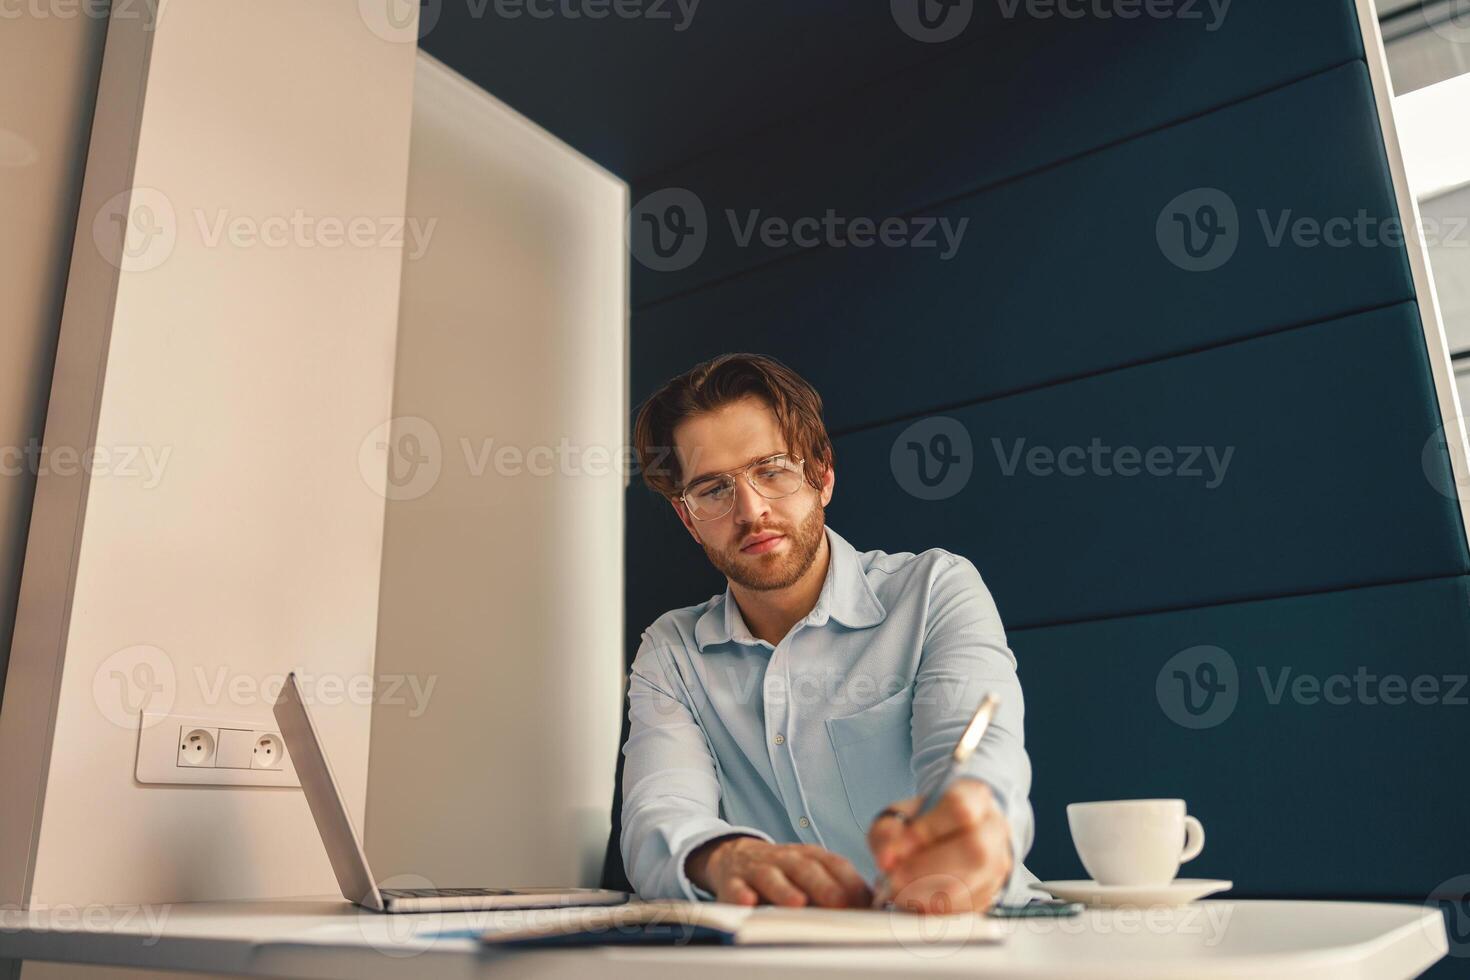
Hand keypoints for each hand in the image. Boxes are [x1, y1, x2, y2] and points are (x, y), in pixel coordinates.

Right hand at [686, 835, 872, 907]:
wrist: (734, 856)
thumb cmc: (783, 871)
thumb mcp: (811, 871)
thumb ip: (840, 887)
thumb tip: (875, 910)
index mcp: (810, 856)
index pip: (835, 865)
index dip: (851, 882)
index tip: (867, 904)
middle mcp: (786, 859)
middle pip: (805, 868)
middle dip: (823, 886)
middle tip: (838, 903)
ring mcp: (758, 868)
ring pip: (771, 876)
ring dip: (784, 890)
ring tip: (796, 904)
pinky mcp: (732, 880)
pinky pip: (734, 887)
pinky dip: (739, 894)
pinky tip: (747, 903)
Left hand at [868, 778, 1012, 913]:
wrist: (951, 837)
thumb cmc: (923, 823)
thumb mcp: (899, 816)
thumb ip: (887, 833)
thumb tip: (887, 860)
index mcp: (975, 796)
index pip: (959, 810)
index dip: (927, 831)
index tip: (897, 848)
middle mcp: (994, 829)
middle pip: (973, 850)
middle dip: (926, 869)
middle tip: (894, 879)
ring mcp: (998, 864)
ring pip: (971, 884)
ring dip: (926, 894)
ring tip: (898, 892)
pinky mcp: (992, 894)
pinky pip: (965, 908)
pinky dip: (934, 910)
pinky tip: (915, 902)